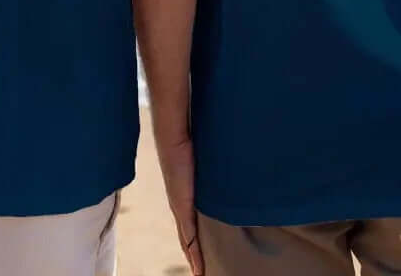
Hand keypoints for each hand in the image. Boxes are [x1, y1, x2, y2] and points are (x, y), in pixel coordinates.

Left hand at [155, 132, 203, 274]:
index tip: (203, 258)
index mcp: (186, 197)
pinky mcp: (182, 207)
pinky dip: (194, 254)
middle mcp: (181, 206)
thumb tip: (228, 164)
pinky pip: (189, 236)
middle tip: (203, 273)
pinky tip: (199, 268)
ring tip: (202, 274)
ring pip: (189, 242)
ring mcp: (181, 208)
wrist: (173, 137)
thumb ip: (214, 168)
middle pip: (188, 239)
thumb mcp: (206, 161)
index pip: (191, 226)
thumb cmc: (190, 143)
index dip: (196, 244)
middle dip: (195, 256)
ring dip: (196, 259)